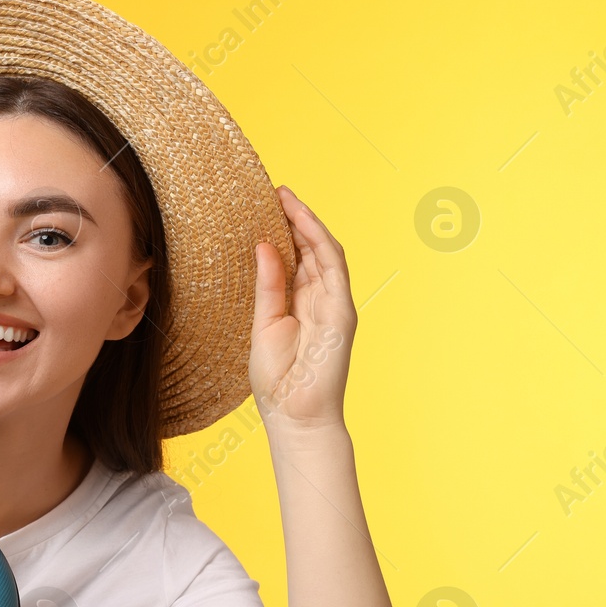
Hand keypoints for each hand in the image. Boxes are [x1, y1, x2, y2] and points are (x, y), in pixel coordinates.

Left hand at [249, 186, 356, 433]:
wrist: (294, 416)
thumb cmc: (278, 381)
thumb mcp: (263, 325)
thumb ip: (268, 287)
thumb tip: (264, 246)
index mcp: (300, 303)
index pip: (297, 257)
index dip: (285, 230)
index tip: (266, 204)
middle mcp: (320, 299)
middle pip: (312, 249)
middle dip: (296, 218)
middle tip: (275, 190)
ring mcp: (334, 304)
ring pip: (326, 252)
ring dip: (308, 222)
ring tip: (286, 197)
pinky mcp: (342, 312)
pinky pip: (334, 269)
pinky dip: (319, 243)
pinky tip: (301, 222)